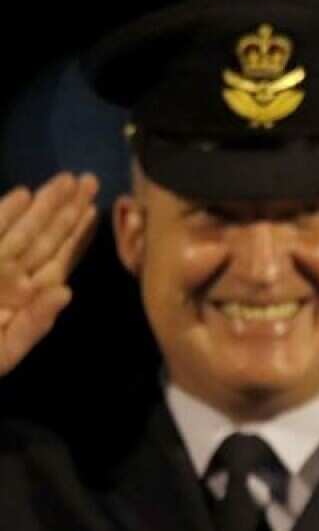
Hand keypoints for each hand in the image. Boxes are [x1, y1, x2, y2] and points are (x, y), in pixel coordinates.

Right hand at [0, 173, 98, 375]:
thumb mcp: (7, 350)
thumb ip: (36, 323)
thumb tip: (66, 293)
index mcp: (28, 295)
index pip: (59, 259)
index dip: (78, 234)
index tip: (96, 208)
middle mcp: (14, 277)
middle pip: (45, 238)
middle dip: (67, 209)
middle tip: (90, 180)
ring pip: (23, 231)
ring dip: (43, 205)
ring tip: (67, 180)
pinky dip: (4, 214)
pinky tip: (21, 194)